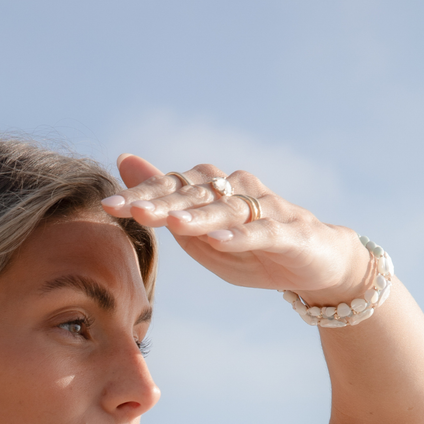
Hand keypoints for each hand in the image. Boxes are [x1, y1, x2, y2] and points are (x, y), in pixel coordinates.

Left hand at [101, 154, 370, 305]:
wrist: (314, 264)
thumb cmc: (250, 251)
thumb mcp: (199, 233)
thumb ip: (164, 203)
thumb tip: (124, 159)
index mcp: (212, 192)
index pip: (172, 188)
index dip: (142, 195)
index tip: (109, 206)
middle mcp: (236, 191)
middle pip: (194, 194)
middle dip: (162, 203)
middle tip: (131, 210)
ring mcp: (264, 210)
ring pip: (226, 210)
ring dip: (198, 216)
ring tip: (174, 224)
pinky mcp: (289, 233)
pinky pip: (262, 233)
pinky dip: (240, 236)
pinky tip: (220, 240)